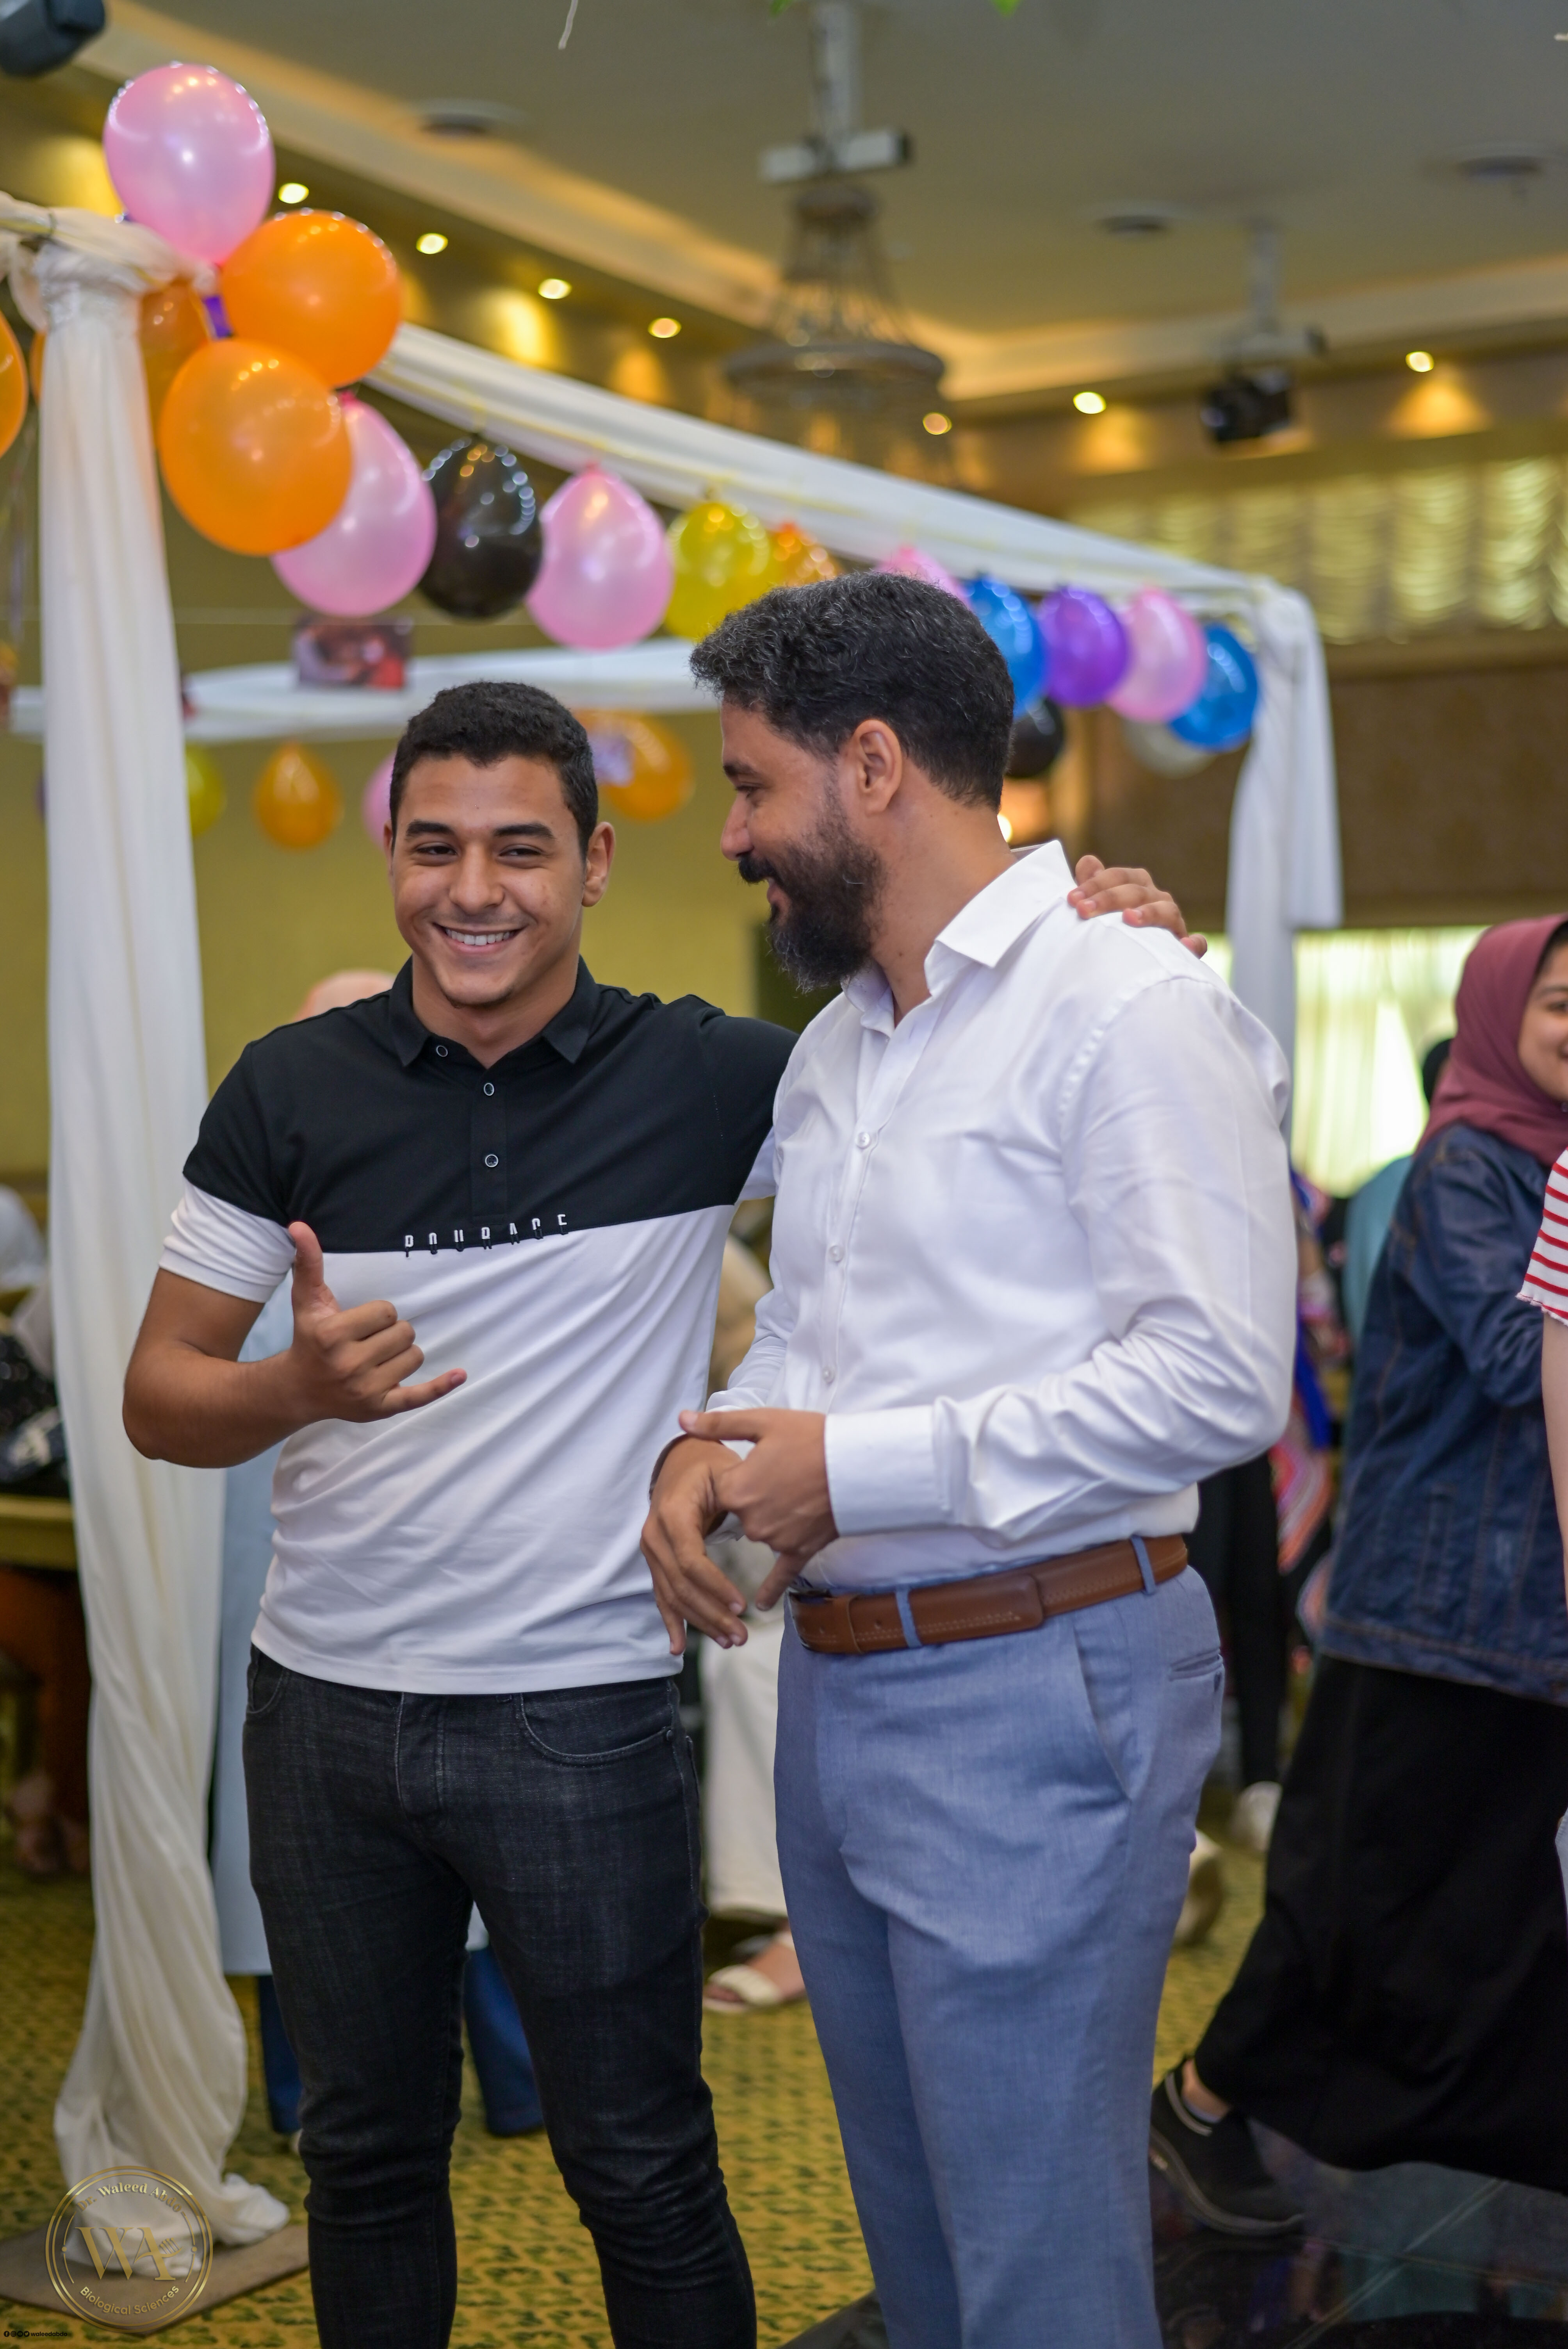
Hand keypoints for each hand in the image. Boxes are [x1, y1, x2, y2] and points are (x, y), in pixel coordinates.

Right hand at [281, 1222, 465, 1425]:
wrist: (298, 1389)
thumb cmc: (309, 1339)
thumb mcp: (307, 1301)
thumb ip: (308, 1262)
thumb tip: (299, 1226)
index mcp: (332, 1335)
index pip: (386, 1312)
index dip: (377, 1314)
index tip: (359, 1324)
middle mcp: (348, 1364)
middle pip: (404, 1333)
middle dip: (391, 1333)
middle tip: (368, 1341)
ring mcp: (366, 1389)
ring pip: (414, 1357)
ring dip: (402, 1354)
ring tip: (376, 1358)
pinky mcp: (380, 1408)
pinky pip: (420, 1396)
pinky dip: (441, 1386)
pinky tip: (460, 1374)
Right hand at [640, 1437, 750, 1654]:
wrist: (682, 1460)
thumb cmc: (710, 1465)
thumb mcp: (725, 1471)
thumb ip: (735, 1494)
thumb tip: (755, 1519)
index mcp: (672, 1513)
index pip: (690, 1560)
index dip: (715, 1586)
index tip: (741, 1605)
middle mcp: (655, 1535)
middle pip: (681, 1585)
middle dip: (711, 1614)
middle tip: (741, 1636)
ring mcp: (652, 1550)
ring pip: (673, 1595)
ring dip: (699, 1622)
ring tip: (729, 1640)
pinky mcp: (656, 1561)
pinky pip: (662, 1595)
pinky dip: (671, 1621)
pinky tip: (677, 1646)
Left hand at [677, 1407, 835, 1606]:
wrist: (858, 1466)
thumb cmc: (812, 1439)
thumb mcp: (763, 1422)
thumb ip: (718, 1424)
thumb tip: (682, 1419)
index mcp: (737, 1489)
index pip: (719, 1489)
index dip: (735, 1474)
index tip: (752, 1463)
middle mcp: (751, 1520)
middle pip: (739, 1512)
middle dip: (756, 1494)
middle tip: (782, 1473)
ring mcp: (776, 1539)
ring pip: (760, 1531)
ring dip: (773, 1515)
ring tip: (799, 1490)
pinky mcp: (799, 1551)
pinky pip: (780, 1575)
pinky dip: (770, 1589)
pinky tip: (760, 1604)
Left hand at [1069, 852, 1206, 957]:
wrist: (1136, 965)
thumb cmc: (1115, 928)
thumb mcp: (1102, 904)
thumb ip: (1094, 884)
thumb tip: (1087, 861)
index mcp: (1137, 885)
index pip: (1117, 876)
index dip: (1094, 884)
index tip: (1072, 899)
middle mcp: (1157, 898)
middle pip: (1136, 892)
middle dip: (1109, 899)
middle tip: (1083, 911)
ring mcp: (1173, 921)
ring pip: (1166, 911)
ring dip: (1149, 914)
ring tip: (1129, 919)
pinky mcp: (1186, 946)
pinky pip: (1195, 944)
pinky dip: (1192, 944)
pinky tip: (1183, 946)